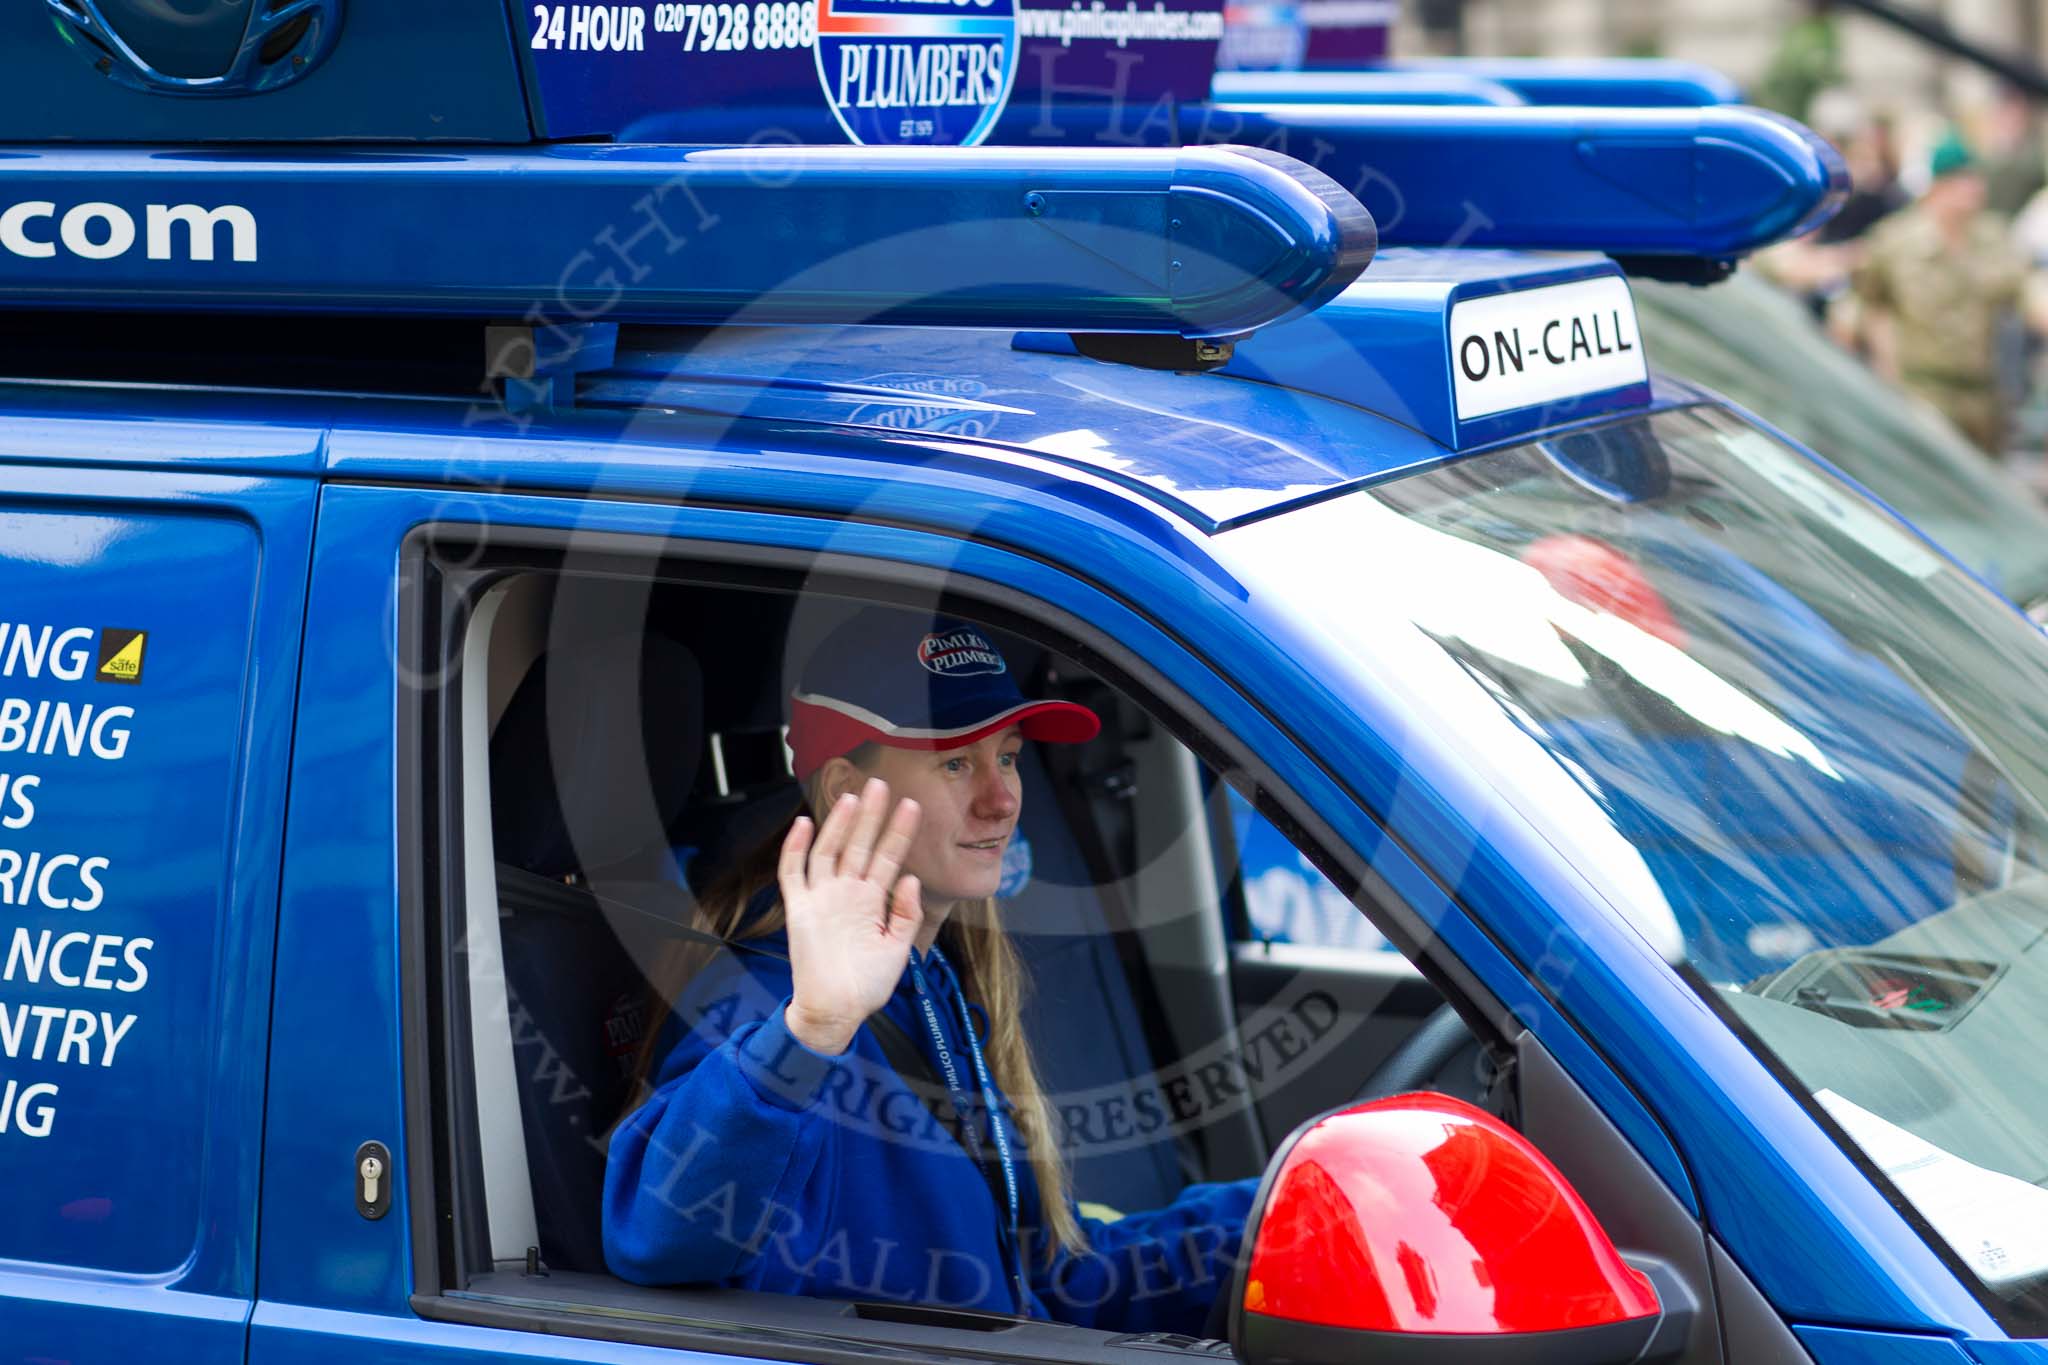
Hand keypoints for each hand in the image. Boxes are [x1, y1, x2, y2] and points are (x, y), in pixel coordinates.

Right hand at [778, 778, 922, 1054]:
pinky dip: (795, 848)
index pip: (888, 857)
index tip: (912, 806)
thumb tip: (910, 877)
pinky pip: (793, 873)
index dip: (899, 832)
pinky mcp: (799, 909)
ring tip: (853, 797)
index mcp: (872, 900)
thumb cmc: (867, 985)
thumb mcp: (898, 949)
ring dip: (839, 825)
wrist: (836, 1012)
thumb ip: (905, 914)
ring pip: (829, 851)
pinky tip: (803, 823)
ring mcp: (822, 898)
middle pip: (860, 845)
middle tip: (882, 784)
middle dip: (871, 816)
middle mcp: (847, 892)